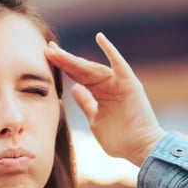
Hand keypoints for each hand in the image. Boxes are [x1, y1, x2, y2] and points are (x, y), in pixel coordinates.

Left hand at [44, 33, 165, 166]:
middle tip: (48, 49)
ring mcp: (119, 83)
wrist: (141, 149)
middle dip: (65, 60)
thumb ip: (86, 103)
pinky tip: (99, 38)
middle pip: (83, 69)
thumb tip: (74, 88)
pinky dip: (110, 51)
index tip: (47, 57)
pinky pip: (119, 64)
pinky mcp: (129, 83)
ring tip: (58, 52)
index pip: (78, 76)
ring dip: (76, 59)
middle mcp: (109, 85)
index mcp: (100, 93)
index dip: (63, 67)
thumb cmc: (120, 140)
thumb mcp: (95, 120)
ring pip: (94, 67)